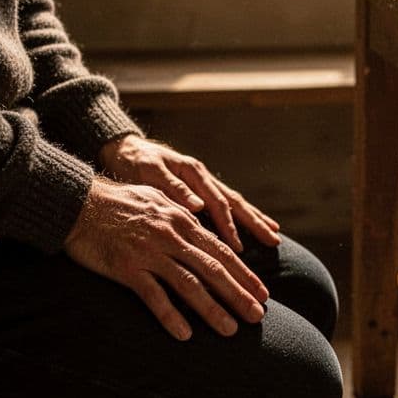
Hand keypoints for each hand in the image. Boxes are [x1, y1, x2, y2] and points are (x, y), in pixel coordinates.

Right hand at [64, 176, 269, 340]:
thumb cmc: (117, 202)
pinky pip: (153, 295)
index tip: (262, 294)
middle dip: (239, 294)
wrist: (77, 203)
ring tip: (230, 330)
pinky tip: (185, 334)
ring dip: (212, 309)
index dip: (244, 274)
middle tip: (258, 316)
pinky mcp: (126, 267)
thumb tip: (203, 229)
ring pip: (188, 284)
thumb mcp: (158, 201)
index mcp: (182, 220)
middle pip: (213, 269)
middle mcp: (171, 236)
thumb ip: (182, 216)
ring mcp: (149, 252)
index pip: (221, 251)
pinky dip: (170, 315)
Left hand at [99, 135, 280, 251]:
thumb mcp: (149, 173)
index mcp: (193, 172)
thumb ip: (173, 188)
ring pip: (235, 202)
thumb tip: (200, 206)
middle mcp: (203, 176)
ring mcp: (203, 181)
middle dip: (255, 223)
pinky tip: (254, 225)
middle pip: (235, 201)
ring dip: (255, 219)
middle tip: (274, 241)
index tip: (237, 248)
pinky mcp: (200, 186)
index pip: (217, 203)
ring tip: (274, 235)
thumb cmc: (133, 163)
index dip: (228, 226)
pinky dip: (241, 214)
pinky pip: (226, 202)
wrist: (124, 148)